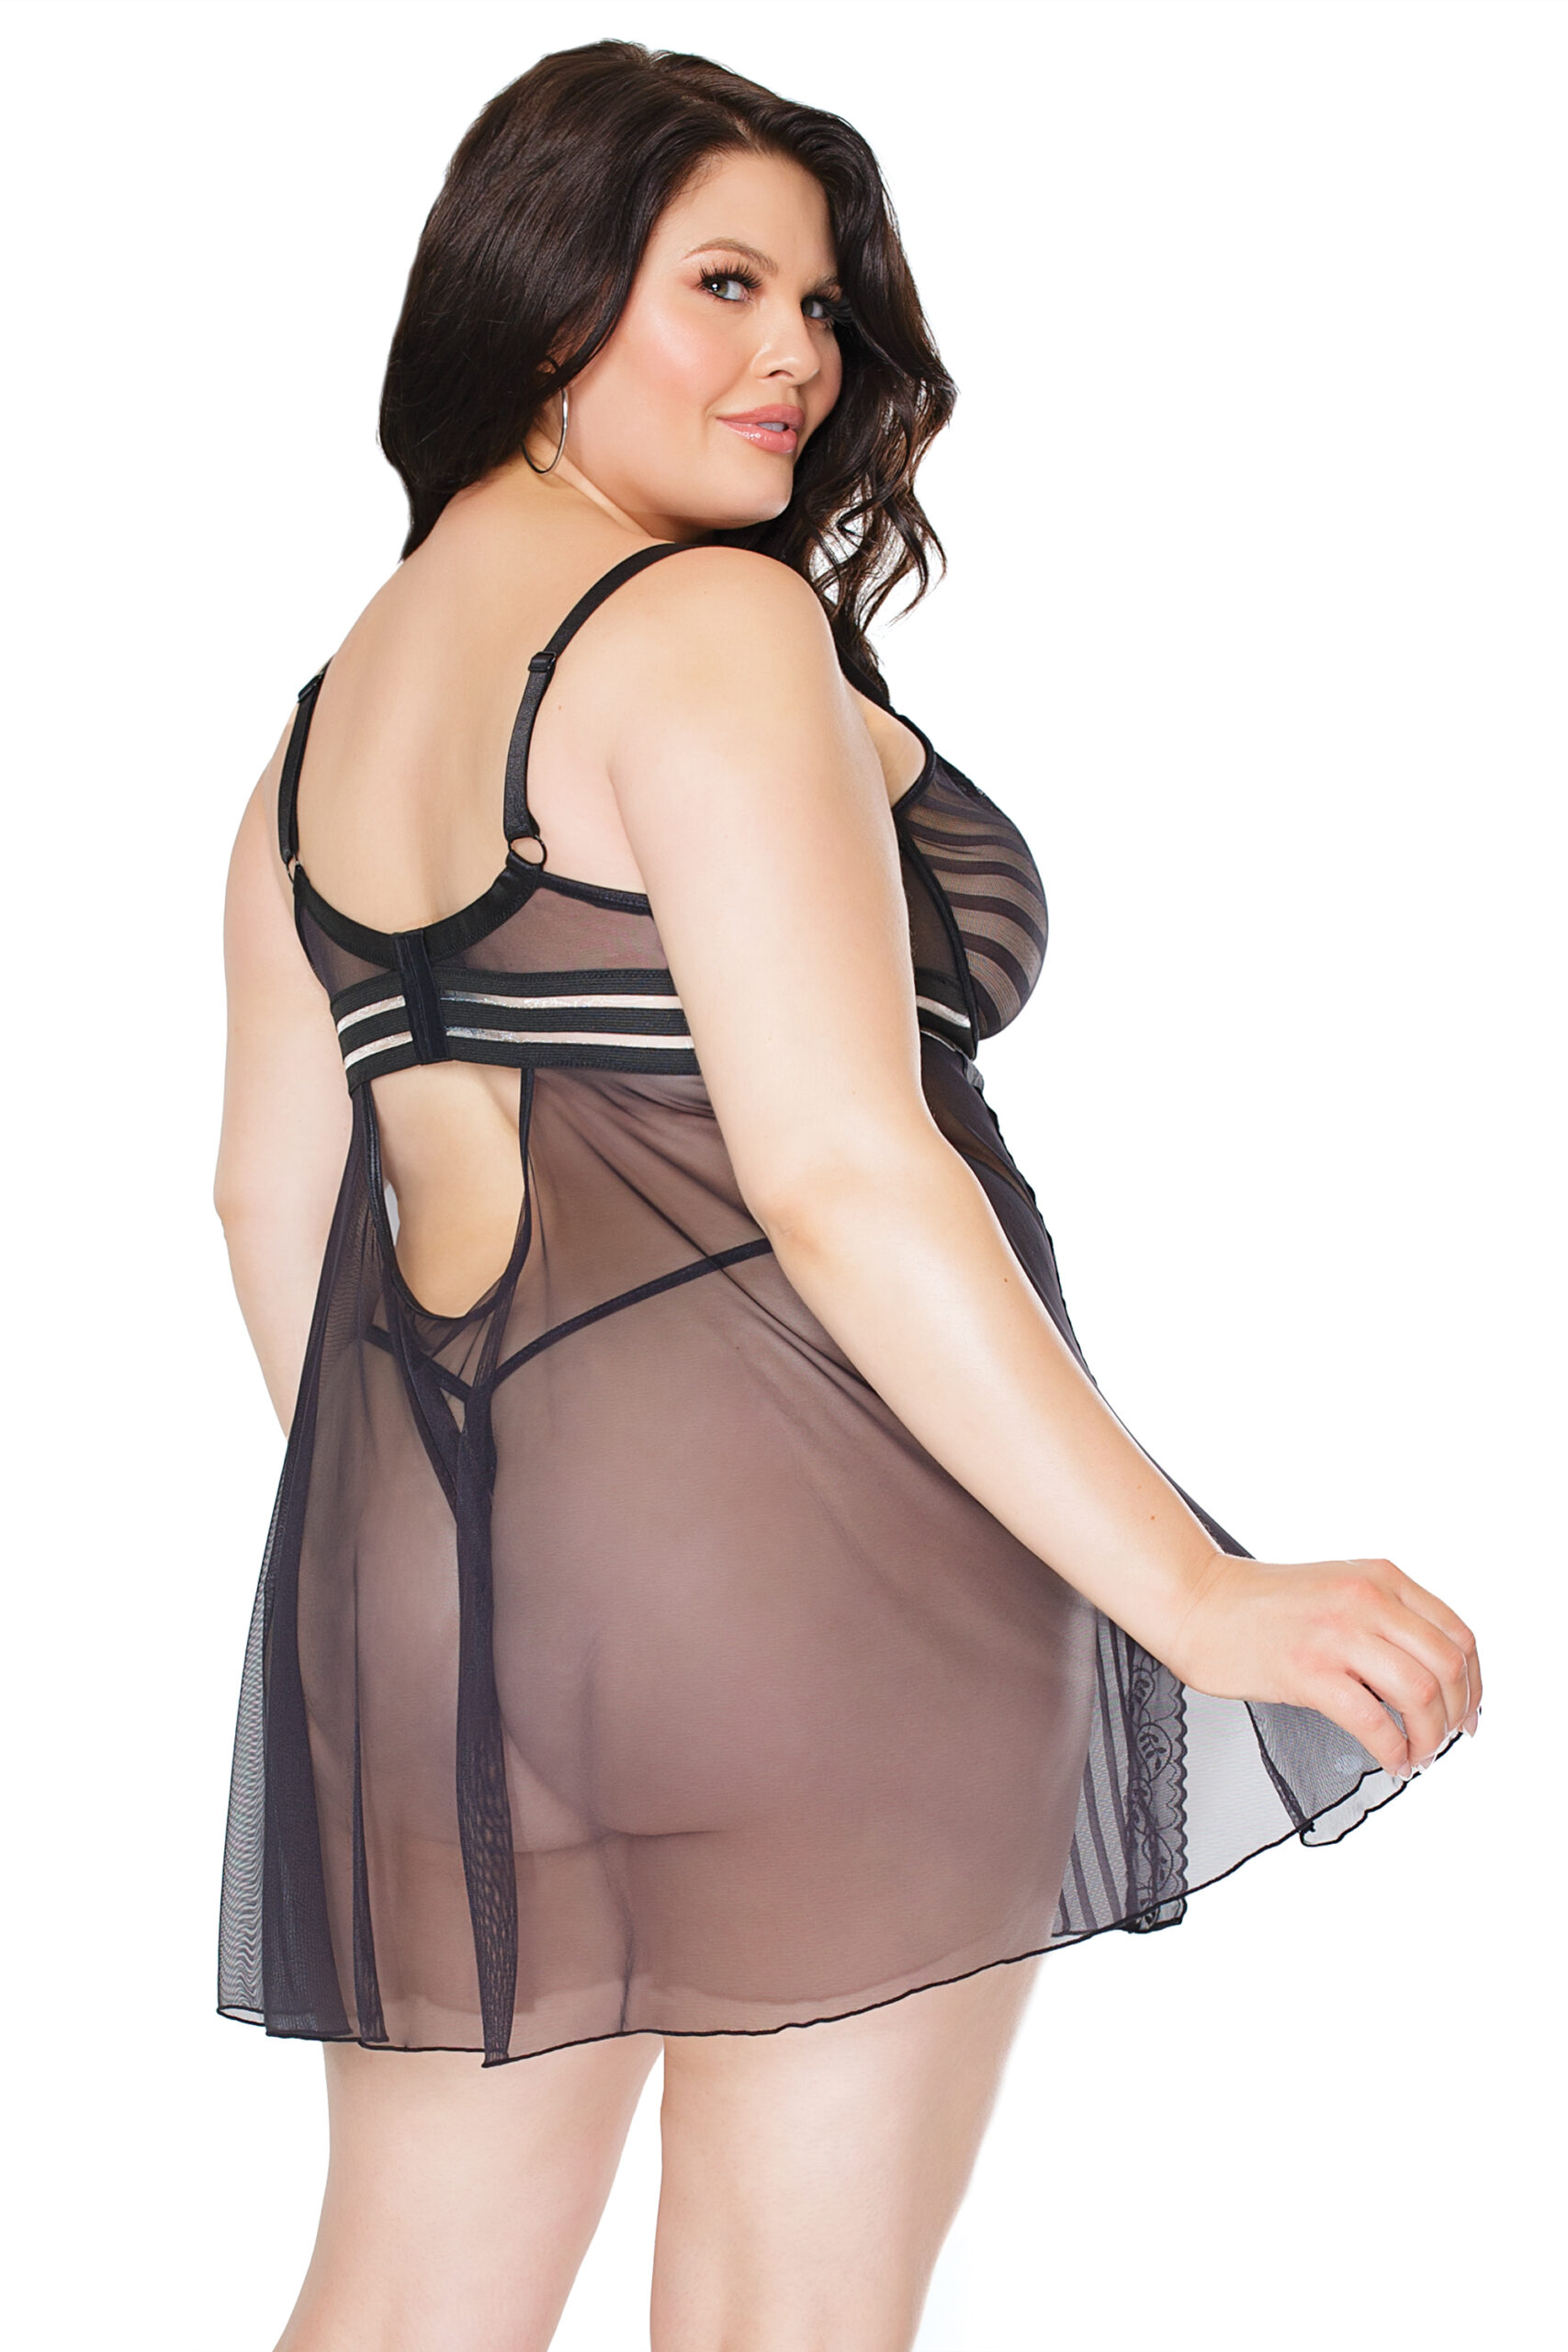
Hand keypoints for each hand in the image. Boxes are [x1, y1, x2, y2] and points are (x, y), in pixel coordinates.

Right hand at [1167, 1555, 1480, 1780]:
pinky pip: (1373, 1721)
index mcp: (1379, 1577)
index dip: (1474, 1683)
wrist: (1196, 1601)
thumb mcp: (1339, 1587)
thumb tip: (1432, 1675)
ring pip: (1421, 1693)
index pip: (1458, 1634)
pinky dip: (1393, 1751)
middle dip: (1456, 1715)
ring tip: (1416, 1755)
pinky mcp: (1306, 1671)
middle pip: (1449, 1665)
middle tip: (1441, 1741)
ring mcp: (1336, 1634)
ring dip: (1429, 1738)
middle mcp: (1366, 1599)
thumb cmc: (1260, 1604)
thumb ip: (1384, 1615)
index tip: (1467, 1712)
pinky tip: (1390, 1762)